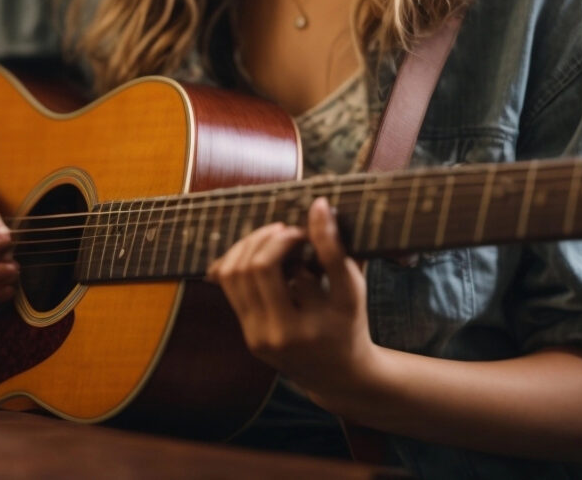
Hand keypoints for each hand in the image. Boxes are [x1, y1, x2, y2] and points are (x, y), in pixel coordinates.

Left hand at [205, 197, 375, 398]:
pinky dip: (240, 262)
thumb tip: (318, 205)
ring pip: (233, 275)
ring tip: (275, 238)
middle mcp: (277, 336)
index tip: (310, 217)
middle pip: (254, 267)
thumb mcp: (352, 290)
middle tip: (290, 231)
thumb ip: (335, 249)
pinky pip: (230, 288)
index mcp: (307, 326)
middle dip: (270, 238)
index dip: (294, 235)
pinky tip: (261, 252)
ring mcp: (258, 338)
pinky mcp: (248, 336)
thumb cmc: (350, 324)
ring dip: (250, 246)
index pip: (280, 267)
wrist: (338, 375)